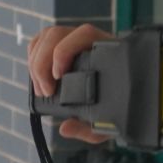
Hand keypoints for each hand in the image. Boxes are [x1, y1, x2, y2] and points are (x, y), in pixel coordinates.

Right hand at [27, 23, 112, 142]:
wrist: (129, 102)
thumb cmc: (118, 111)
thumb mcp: (107, 125)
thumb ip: (88, 129)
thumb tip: (64, 128)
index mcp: (109, 50)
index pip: (85, 34)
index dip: (65, 50)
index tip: (58, 77)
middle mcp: (91, 41)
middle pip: (58, 34)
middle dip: (42, 64)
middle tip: (46, 92)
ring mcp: (76, 40)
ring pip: (48, 35)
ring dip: (35, 62)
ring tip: (41, 89)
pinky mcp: (62, 45)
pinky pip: (42, 41)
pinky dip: (34, 56)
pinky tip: (37, 76)